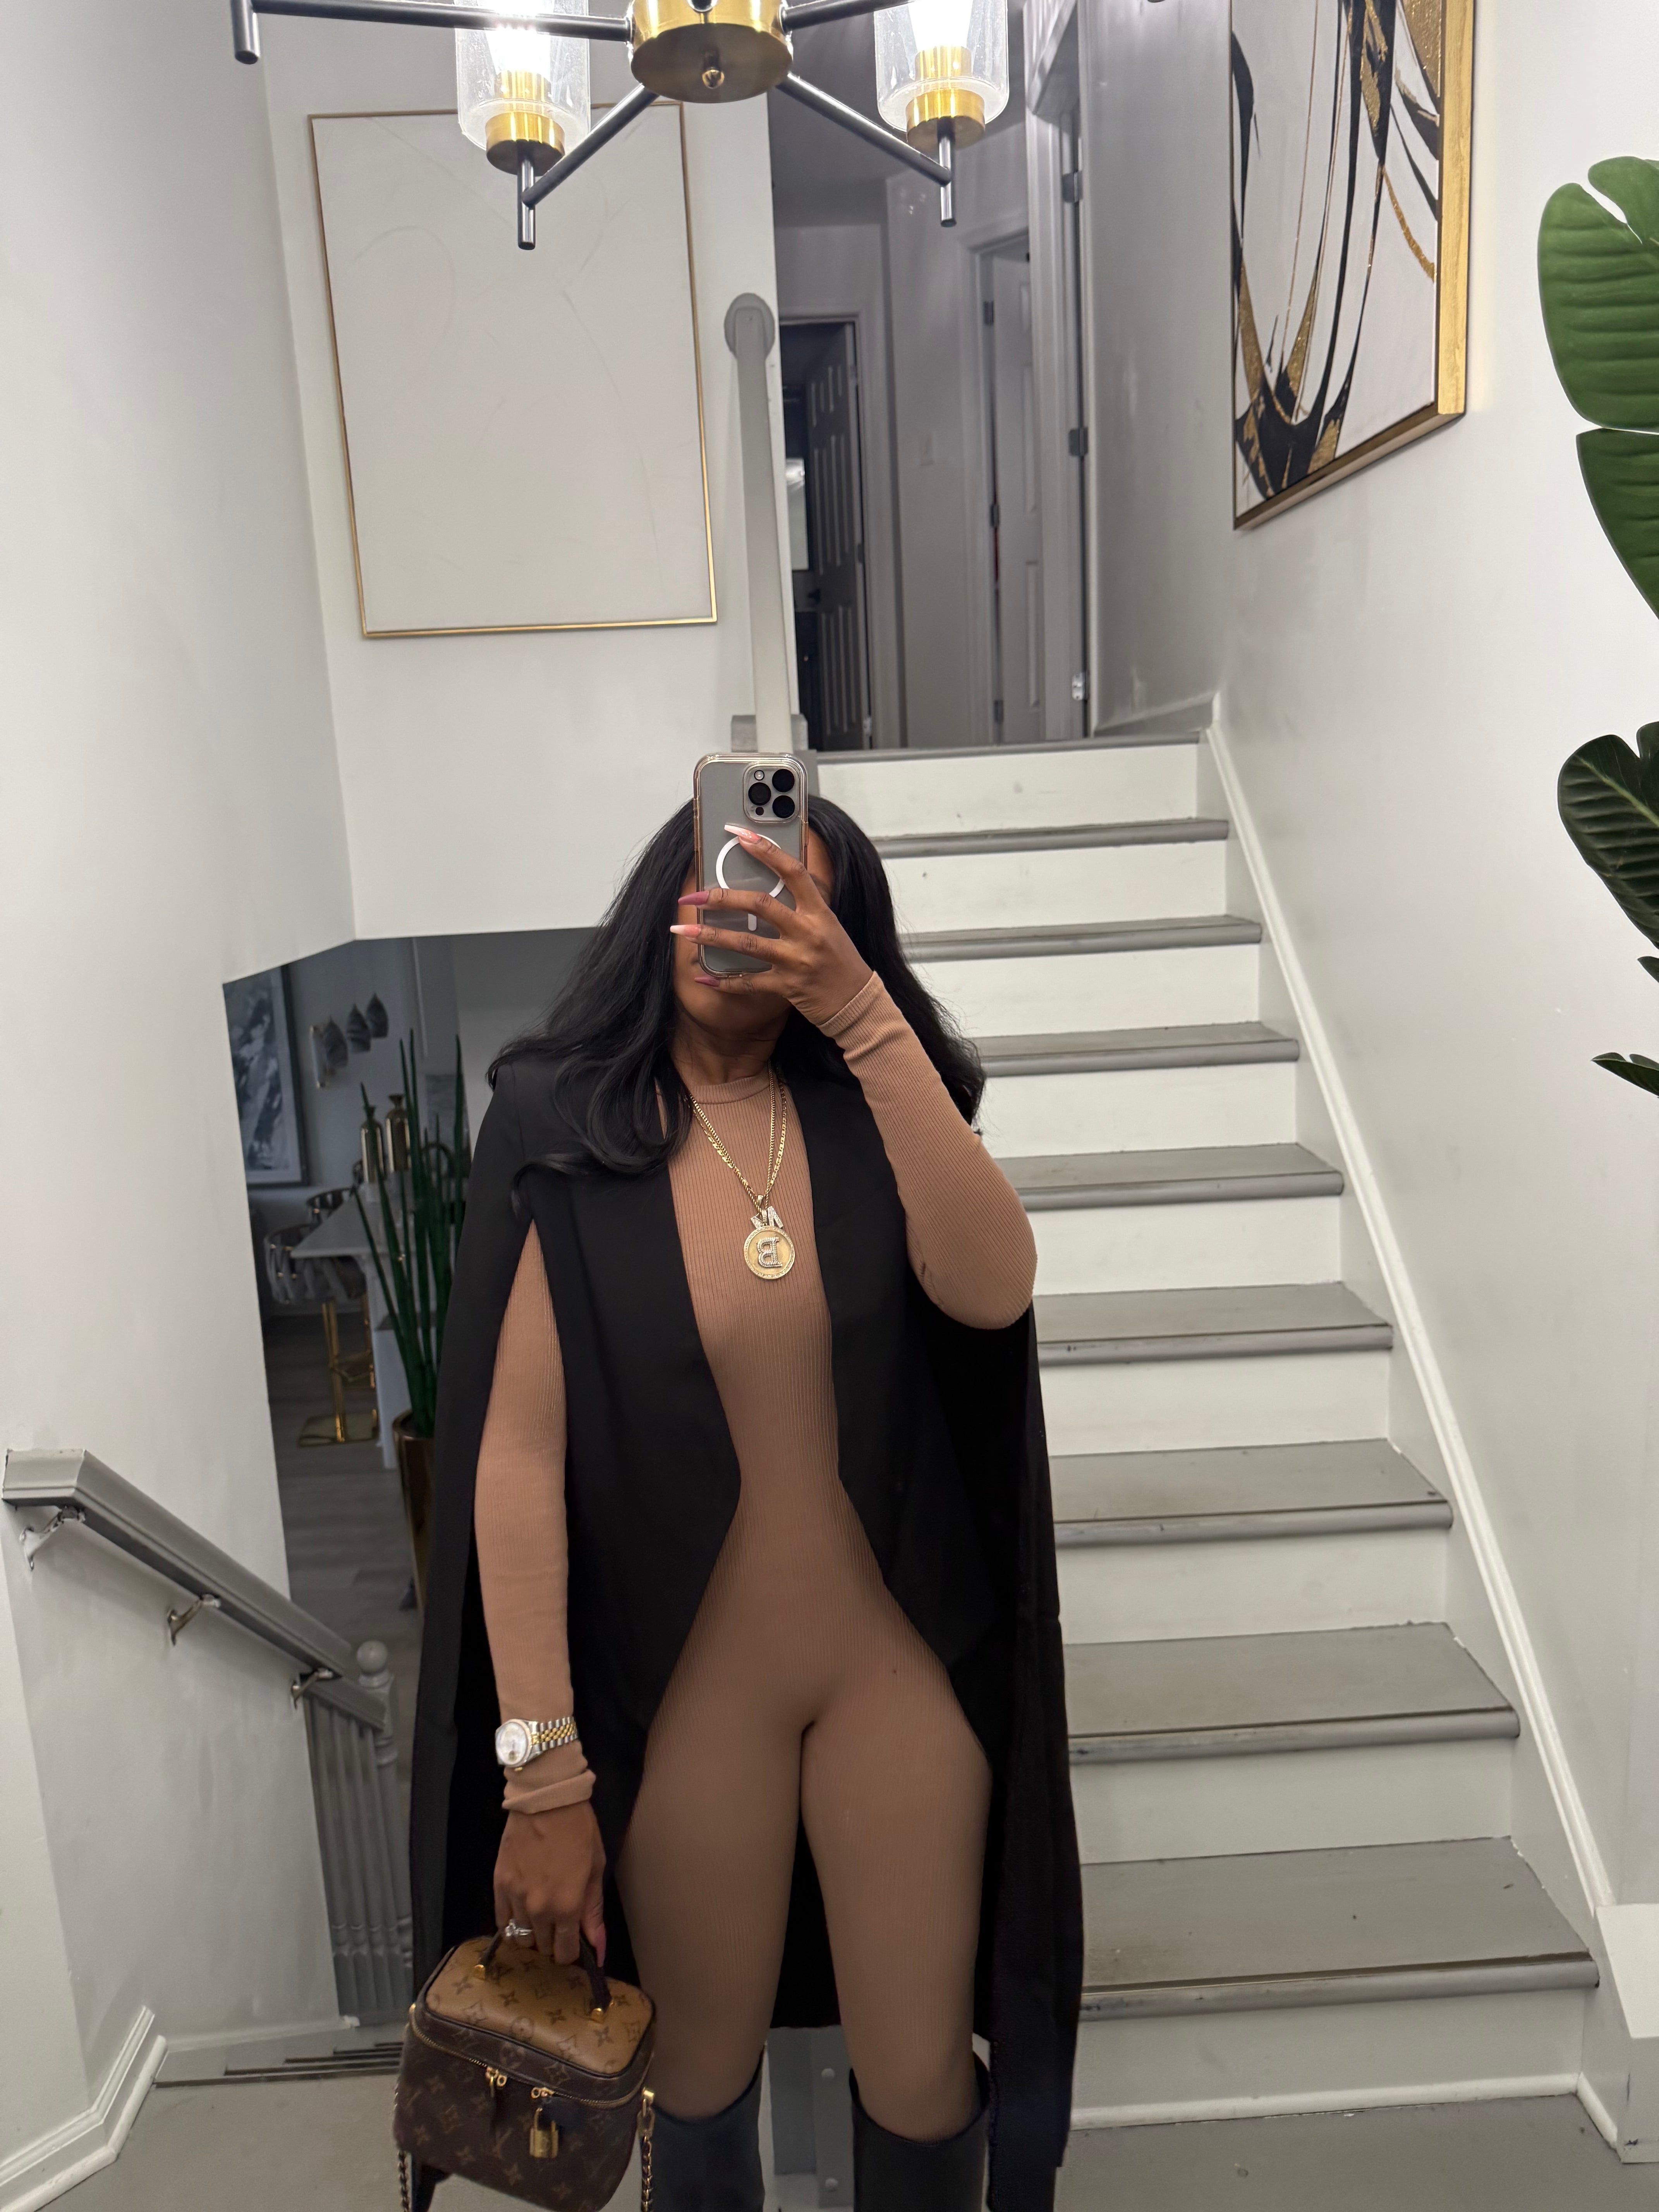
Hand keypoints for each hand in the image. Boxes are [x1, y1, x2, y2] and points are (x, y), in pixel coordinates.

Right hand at [493, 1800, 606, 1965]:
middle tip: (559, 1924)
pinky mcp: (498, 1885)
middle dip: (553, 1941)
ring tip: (540, 1917)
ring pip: (520, 1937)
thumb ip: (594, 1912)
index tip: (575, 1942)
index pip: (565, 1952)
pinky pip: (501, 1920)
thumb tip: (597, 1949)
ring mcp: (515, 1898)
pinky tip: (521, 1911)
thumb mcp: (595, 1869)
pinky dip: (511, 1922)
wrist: (546, 1800)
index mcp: (567, 1907)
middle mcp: (538, 1909)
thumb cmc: (579, 1831)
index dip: (572, 1952)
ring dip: (532, 1934)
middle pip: (542, 1947)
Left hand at [671, 824, 871, 1027]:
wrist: (857, 1003)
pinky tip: (703, 977)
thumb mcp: (829, 925)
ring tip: (682, 931)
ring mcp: (796, 960)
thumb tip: (774, 877)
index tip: (740, 834)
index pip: (793, 871)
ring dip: (710, 936)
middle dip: (722, 898)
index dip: (766, 850)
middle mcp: (807, 932)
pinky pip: (748, 983)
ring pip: (746, 943)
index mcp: (819, 911)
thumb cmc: (841, 961)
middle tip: (692, 896)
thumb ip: (804, 904)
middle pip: (760, 904)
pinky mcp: (787, 986)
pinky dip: (723, 982)